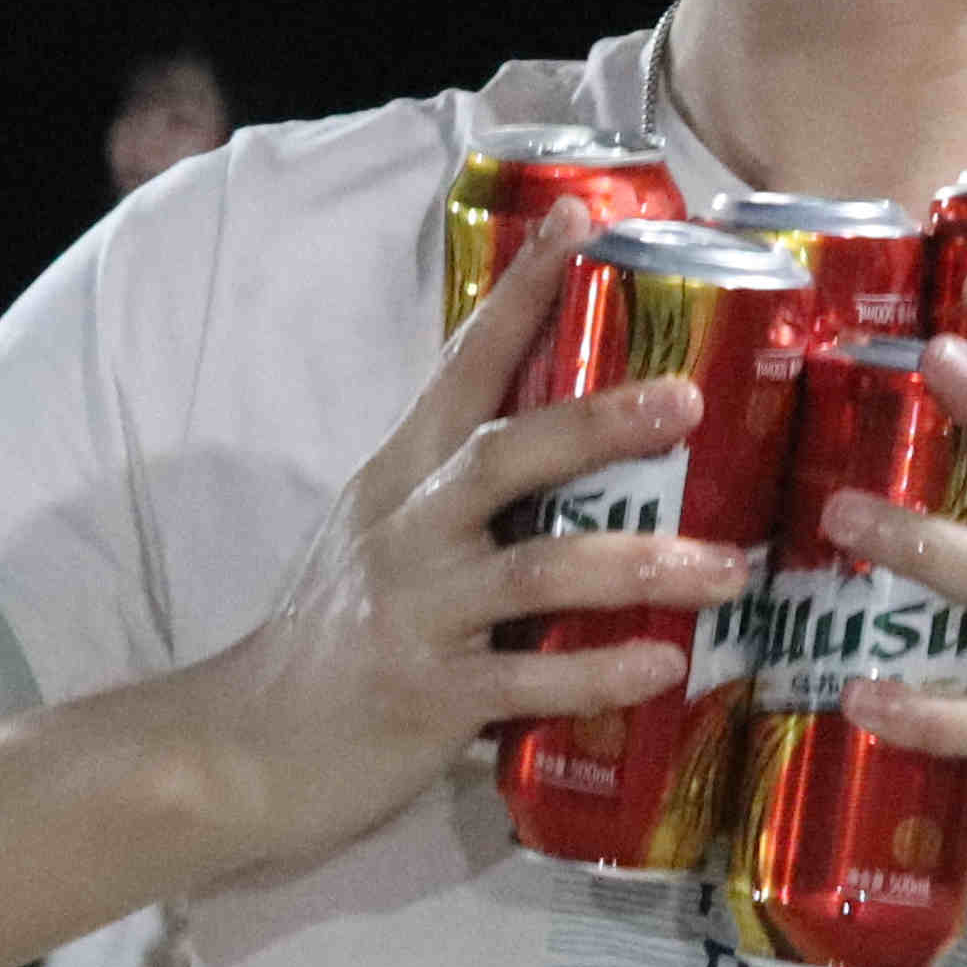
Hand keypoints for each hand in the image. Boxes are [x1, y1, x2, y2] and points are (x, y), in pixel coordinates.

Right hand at [180, 200, 743, 875]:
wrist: (242, 748)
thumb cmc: (330, 639)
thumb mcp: (380, 538)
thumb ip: (458, 494)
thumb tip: (574, 455)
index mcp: (401, 477)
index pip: (464, 364)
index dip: (523, 291)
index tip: (579, 218)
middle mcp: (407, 528)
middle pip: (506, 453)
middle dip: (600, 420)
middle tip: (688, 397)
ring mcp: (415, 611)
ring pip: (533, 569)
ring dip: (634, 563)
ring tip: (723, 567)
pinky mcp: (425, 694)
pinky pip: (525, 682)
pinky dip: (597, 672)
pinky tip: (665, 666)